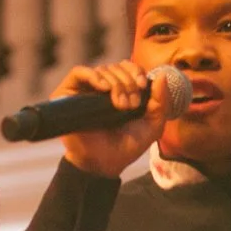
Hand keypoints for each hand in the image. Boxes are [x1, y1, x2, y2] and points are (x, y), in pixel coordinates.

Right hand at [56, 60, 169, 179]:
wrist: (105, 163)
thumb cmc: (127, 146)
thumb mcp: (152, 125)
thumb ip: (161, 102)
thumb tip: (162, 75)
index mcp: (122, 90)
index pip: (128, 67)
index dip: (136, 71)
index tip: (142, 85)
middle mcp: (103, 87)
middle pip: (116, 67)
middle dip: (128, 82)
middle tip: (131, 104)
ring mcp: (85, 89)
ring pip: (102, 69)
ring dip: (115, 83)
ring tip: (120, 105)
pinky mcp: (68, 93)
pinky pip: (79, 72)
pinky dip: (93, 75)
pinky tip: (103, 88)